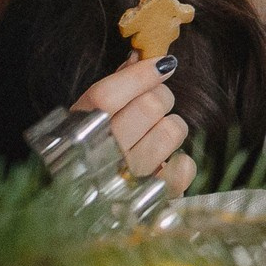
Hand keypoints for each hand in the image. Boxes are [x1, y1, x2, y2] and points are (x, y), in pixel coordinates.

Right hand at [72, 54, 194, 194]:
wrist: (84, 209)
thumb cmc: (92, 151)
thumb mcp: (91, 117)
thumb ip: (115, 84)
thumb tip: (139, 57)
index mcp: (80, 130)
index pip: (108, 94)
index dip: (140, 74)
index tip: (163, 64)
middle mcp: (102, 156)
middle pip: (149, 105)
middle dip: (160, 96)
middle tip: (155, 104)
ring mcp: (129, 178)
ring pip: (172, 131)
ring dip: (171, 127)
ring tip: (156, 136)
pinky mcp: (155, 197)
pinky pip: (184, 167)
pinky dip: (180, 162)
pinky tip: (164, 163)